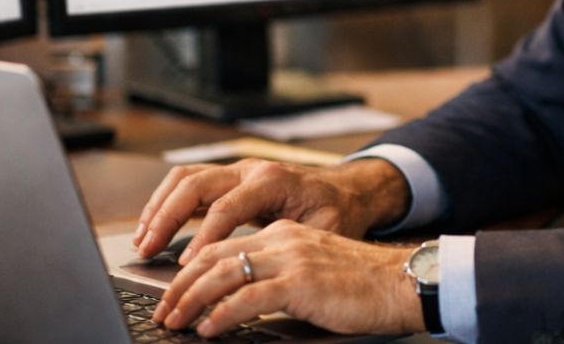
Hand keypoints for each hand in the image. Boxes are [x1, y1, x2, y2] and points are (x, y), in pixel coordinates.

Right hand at [132, 158, 409, 261]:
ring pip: (185, 178)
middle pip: (195, 184)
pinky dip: (166, 203)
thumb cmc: (338, 213)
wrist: (348, 191)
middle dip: (166, 217)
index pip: (227, 207)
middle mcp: (250, 169)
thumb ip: (290, 244)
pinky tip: (154, 228)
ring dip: (159, 207)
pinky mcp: (229, 179)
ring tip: (142, 239)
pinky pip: (189, 183)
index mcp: (273, 180)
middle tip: (146, 249)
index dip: (204, 236)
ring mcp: (237, 171)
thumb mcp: (324, 231)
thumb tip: (259, 268)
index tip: (188, 264)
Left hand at [152, 219, 424, 336]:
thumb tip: (241, 303)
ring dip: (191, 300)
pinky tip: (208, 329)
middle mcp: (282, 239)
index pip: (223, 247)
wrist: (401, 283)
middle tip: (163, 310)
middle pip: (214, 257)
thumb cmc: (363, 286)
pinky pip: (248, 297)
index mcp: (283, 234)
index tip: (174, 294)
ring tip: (174, 321)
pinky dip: (222, 314)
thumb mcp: (313, 272)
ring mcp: (291, 259)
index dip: (192, 271)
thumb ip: (279, 279)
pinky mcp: (300, 283)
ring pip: (223, 273)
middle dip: (181, 286)